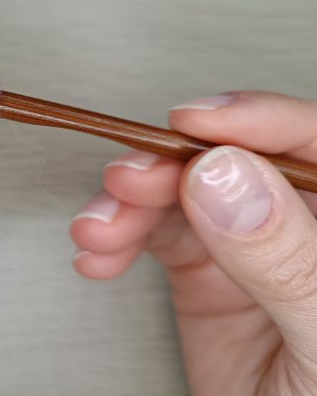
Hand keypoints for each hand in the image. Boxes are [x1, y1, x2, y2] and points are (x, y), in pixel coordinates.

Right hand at [70, 91, 316, 395]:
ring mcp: (247, 248)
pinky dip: (117, 239)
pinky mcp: (205, 275)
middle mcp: (298, 227)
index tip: (194, 123)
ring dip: (128, 204)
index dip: (252, 121)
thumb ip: (282, 257)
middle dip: (168, 166)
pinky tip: (100, 254)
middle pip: (229, 162)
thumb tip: (225, 176)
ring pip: (180, 194)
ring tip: (99, 228)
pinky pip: (154, 236)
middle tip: (130, 180)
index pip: (310, 142)